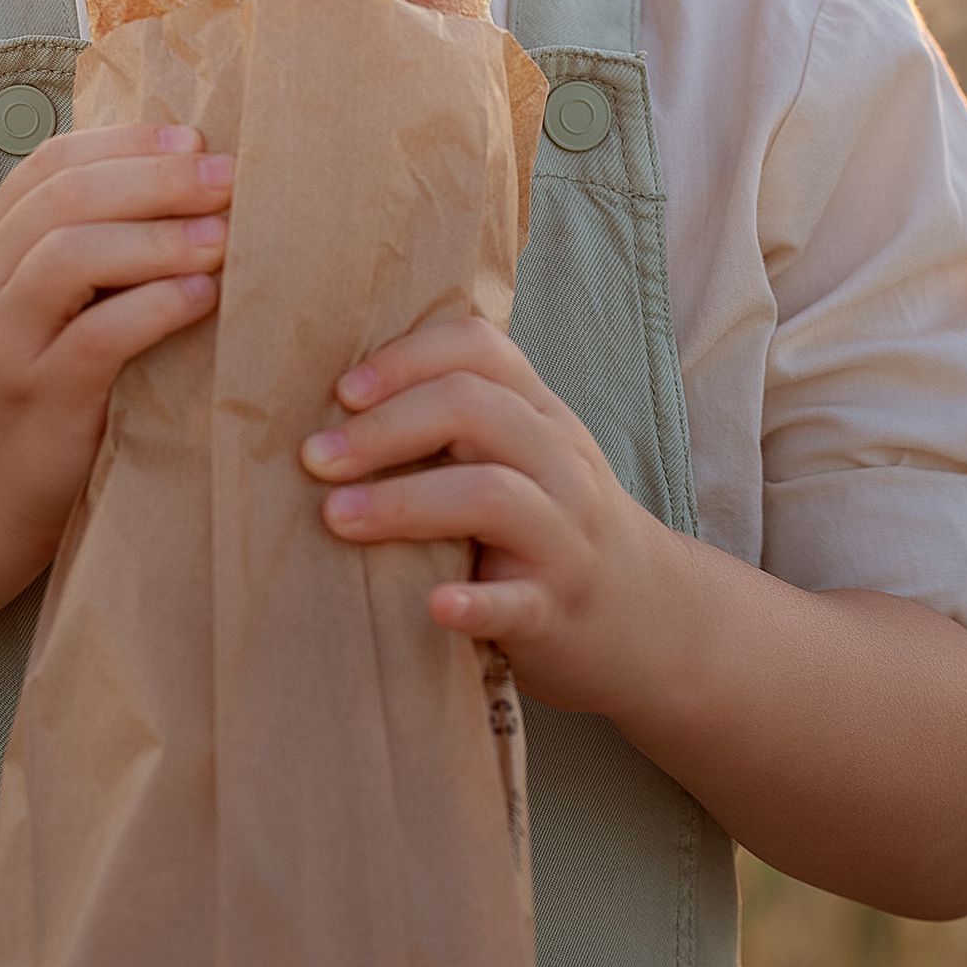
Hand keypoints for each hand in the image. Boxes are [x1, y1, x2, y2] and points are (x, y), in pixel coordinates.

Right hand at [0, 122, 231, 578]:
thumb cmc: (48, 370)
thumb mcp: (58, 294)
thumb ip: (99, 234)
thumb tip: (195, 167)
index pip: (54, 161)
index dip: (128, 141)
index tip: (196, 139)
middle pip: (66, 197)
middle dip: (156, 179)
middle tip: (227, 178)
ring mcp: (5, 337)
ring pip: (72, 256)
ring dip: (158, 238)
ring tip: (224, 236)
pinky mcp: (41, 393)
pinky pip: (97, 336)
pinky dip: (156, 306)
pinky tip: (204, 295)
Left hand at [300, 314, 678, 717]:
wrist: (652, 618)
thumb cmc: (555, 526)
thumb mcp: (527, 455)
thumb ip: (460, 422)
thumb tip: (334, 401)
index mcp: (541, 415)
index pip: (480, 349)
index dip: (406, 358)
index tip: (341, 392)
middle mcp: (559, 464)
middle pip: (473, 409)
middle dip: (383, 428)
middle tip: (314, 459)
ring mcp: (565, 538)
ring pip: (492, 494)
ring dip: (405, 501)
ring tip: (337, 518)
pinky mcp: (558, 612)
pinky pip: (517, 602)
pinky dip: (475, 603)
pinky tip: (434, 607)